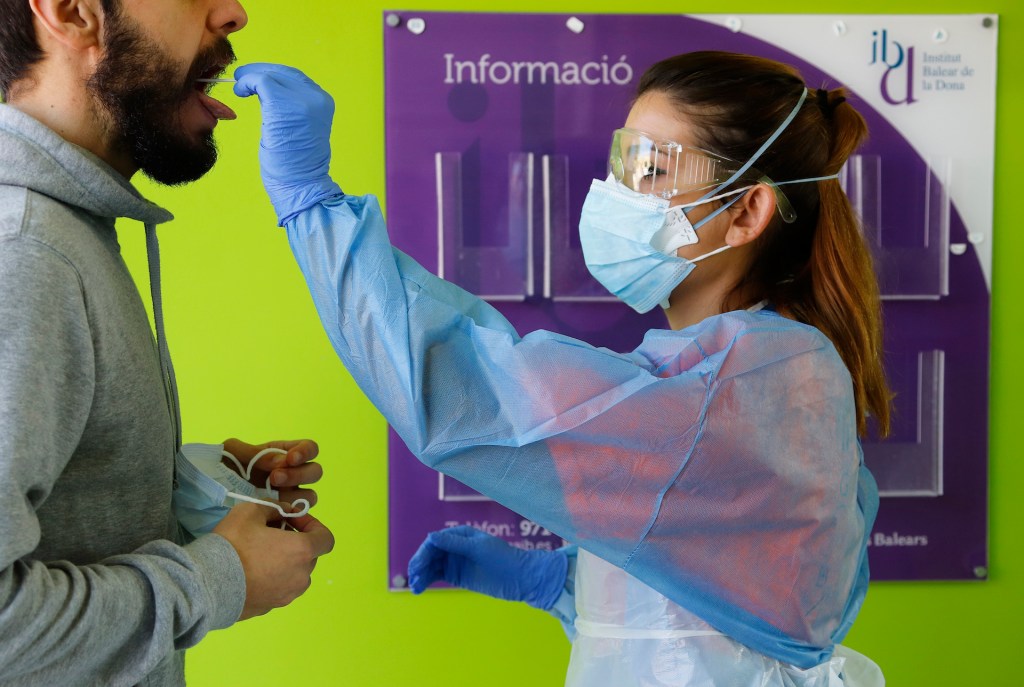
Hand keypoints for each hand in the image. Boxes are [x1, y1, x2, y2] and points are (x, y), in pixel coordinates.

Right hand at [214, 501, 334, 618]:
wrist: (206, 585)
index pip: (326, 538)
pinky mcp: (270, 608)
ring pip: (295, 574)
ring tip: (260, 553)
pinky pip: (279, 588)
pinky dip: (273, 578)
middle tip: (272, 533)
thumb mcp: (250, 511)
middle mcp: (301, 577)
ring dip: (285, 561)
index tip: (292, 520)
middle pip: (309, 556)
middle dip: (296, 542)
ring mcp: (287, 595)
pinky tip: (250, 571)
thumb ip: (274, 508)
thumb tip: (284, 513)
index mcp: (302, 552)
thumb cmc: (233, 544)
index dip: (313, 525)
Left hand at [222, 438, 321, 508]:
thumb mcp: (234, 452)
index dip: (306, 452)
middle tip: (274, 478)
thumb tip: (281, 462)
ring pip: (309, 495)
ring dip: (295, 495)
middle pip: (315, 472)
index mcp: (282, 454)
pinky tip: (272, 512)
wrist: (204, 492)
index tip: (291, 459)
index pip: (309, 449)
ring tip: (271, 496)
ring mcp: (287, 496)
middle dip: (298, 474)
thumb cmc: (220, 467)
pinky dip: (290, 514)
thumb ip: (257, 453)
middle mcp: (290, 474)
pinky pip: (296, 516)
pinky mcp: (281, 515)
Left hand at [233, 63, 342, 225]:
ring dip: (250, 77)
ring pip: (270, 74)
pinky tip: (240, 92)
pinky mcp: (282, 105)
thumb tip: (269, 92)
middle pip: (283, 72)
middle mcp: (316, 97)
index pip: (295, 77)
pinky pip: (260, 81)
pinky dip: (246, 82)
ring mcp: (301, 100)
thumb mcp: (302, 129)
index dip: (273, 74)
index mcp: (323, 102)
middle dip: (260, 72)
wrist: (301, 185)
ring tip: (239, 87)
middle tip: (242, 78)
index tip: (255, 80)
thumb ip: (294, 108)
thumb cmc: (297, 165)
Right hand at [407, 525, 566, 609]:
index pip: (435, 541)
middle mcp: (454, 546)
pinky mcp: (456, 576)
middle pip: (430, 554)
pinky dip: (426, 581)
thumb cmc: (502, 558)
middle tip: (413, 578)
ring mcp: (455, 561)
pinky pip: (436, 576)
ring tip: (415, 587)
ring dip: (420, 575)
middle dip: (419, 565)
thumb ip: (455, 544)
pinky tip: (419, 588)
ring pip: (430, 566)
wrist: (520, 578)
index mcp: (460, 535)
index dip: (424, 552)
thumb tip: (430, 536)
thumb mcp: (478, 549)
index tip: (418, 565)